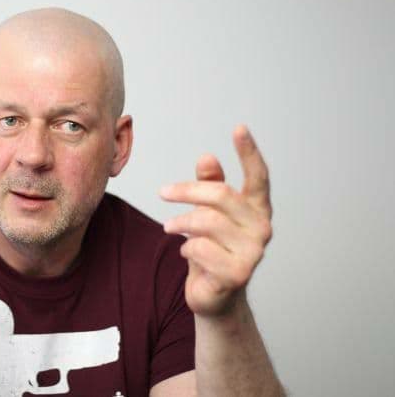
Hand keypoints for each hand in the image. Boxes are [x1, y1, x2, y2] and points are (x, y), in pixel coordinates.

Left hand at [159, 125, 272, 316]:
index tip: (239, 128)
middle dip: (186, 192)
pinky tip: (188, 253)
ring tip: (169, 228)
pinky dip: (187, 248)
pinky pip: (200, 248)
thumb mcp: (208, 215)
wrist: (214, 297)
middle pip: (220, 195)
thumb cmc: (212, 250)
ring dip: (181, 223)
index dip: (249, 152)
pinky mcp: (237, 274)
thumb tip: (207, 157)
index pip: (258, 177)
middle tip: (163, 192)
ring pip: (207, 221)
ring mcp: (253, 253)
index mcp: (257, 210)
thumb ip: (210, 186)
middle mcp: (262, 228)